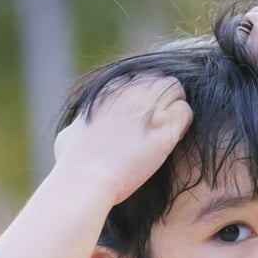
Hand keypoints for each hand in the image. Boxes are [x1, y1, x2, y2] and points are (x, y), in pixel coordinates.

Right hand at [53, 75, 191, 203]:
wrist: (85, 179)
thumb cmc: (72, 163)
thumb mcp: (72, 131)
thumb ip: (84, 121)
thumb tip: (84, 123)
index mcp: (108, 91)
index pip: (138, 77)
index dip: (145, 92)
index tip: (145, 109)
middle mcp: (130, 95)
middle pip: (160, 79)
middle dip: (165, 95)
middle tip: (164, 115)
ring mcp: (148, 111)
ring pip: (176, 90)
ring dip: (176, 105)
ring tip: (172, 124)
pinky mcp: (163, 131)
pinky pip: (185, 112)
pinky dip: (184, 121)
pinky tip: (175, 135)